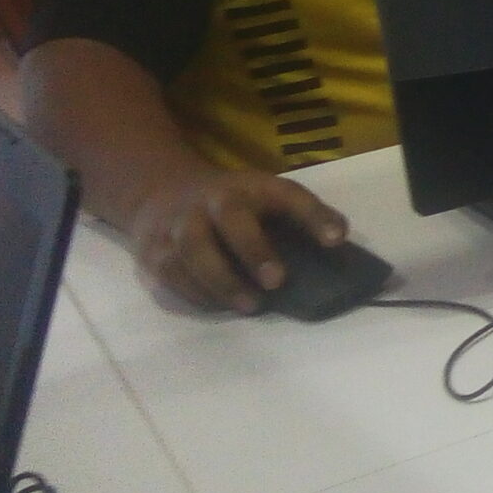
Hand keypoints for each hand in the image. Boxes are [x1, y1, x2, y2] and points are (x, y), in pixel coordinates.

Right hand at [127, 168, 347, 312]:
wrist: (159, 192)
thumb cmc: (233, 204)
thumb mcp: (267, 196)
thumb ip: (303, 215)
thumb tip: (338, 240)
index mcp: (250, 187)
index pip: (287, 194)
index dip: (313, 215)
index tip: (336, 239)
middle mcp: (212, 200)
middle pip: (230, 218)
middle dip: (254, 250)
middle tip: (276, 282)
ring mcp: (178, 223)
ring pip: (194, 250)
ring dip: (222, 282)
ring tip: (251, 306)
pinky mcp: (154, 249)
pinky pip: (173, 274)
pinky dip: (197, 293)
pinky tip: (220, 305)